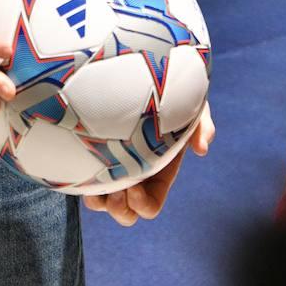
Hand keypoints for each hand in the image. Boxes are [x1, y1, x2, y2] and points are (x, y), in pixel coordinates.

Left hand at [82, 102, 214, 226]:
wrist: (144, 73)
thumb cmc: (172, 92)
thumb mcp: (193, 106)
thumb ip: (202, 125)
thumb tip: (202, 149)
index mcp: (157, 172)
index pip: (150, 205)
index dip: (142, 205)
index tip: (134, 186)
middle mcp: (135, 174)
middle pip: (126, 212)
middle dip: (120, 210)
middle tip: (115, 193)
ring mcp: (113, 165)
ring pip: (101, 201)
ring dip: (99, 201)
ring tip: (95, 183)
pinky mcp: (94, 152)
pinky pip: (84, 178)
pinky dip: (83, 181)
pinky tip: (82, 163)